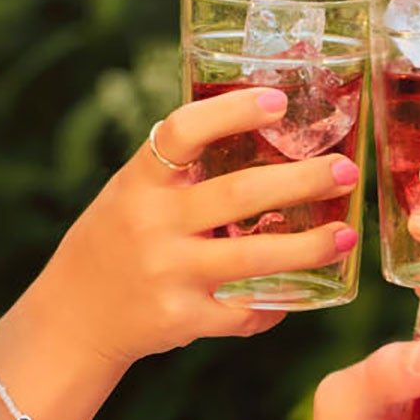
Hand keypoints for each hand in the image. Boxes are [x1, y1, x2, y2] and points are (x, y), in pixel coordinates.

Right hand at [36, 93, 362, 365]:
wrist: (73, 314)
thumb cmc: (118, 239)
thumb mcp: (134, 192)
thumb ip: (183, 168)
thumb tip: (267, 127)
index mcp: (140, 182)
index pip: (183, 132)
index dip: (232, 112)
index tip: (279, 100)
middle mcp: (152, 224)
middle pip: (239, 195)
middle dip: (303, 181)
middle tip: (345, 172)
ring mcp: (167, 274)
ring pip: (255, 258)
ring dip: (310, 247)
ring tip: (346, 235)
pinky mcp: (181, 319)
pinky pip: (244, 312)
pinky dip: (277, 305)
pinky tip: (302, 293)